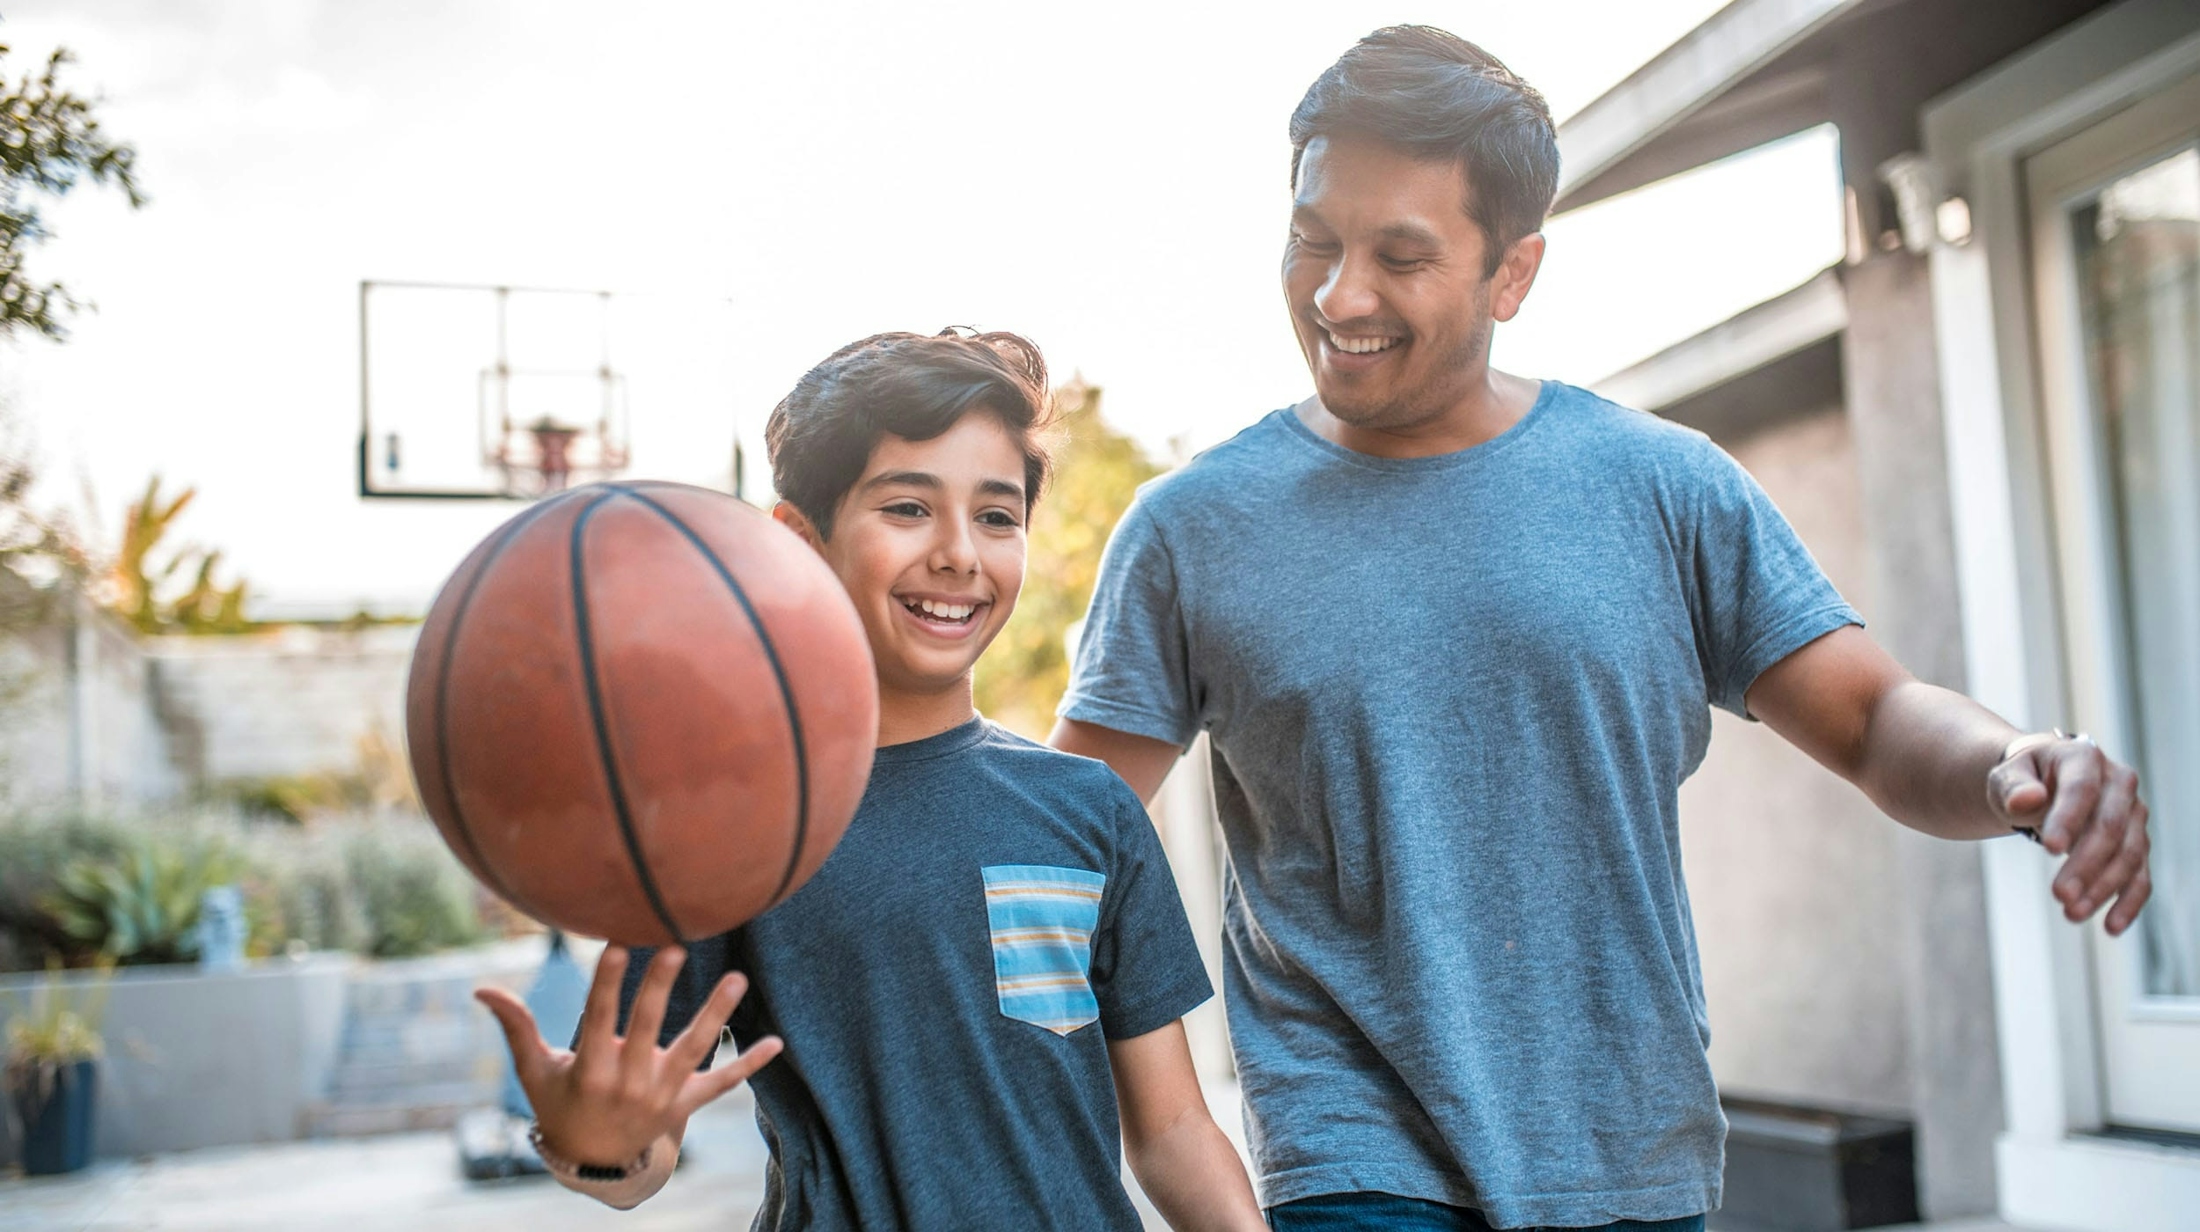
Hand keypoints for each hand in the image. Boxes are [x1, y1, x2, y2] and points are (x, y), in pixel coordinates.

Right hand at [475, 946, 781, 1164]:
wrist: (595, 1163)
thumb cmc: (561, 1105)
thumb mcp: (534, 1072)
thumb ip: (516, 1026)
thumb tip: (481, 987)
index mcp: (590, 1070)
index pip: (598, 1020)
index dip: (607, 984)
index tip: (617, 946)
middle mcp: (629, 1082)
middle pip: (647, 1028)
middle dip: (660, 990)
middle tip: (677, 949)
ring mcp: (662, 1094)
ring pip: (694, 1050)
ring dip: (716, 1015)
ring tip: (737, 979)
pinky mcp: (686, 1104)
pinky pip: (722, 1084)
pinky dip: (749, 1065)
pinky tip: (776, 1042)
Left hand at [1990, 733, 2151, 935]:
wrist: (2041, 782)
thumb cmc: (2022, 779)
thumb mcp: (2006, 776)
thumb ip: (2012, 787)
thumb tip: (2026, 800)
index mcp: (2084, 758)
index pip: (2081, 791)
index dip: (2068, 820)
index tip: (2049, 850)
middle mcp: (2119, 784)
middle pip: (2110, 827)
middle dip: (2086, 864)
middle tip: (2059, 895)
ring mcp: (2133, 815)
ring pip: (2129, 855)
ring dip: (2104, 888)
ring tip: (2072, 914)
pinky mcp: (2136, 844)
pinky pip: (2140, 876)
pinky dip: (2129, 902)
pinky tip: (2111, 927)